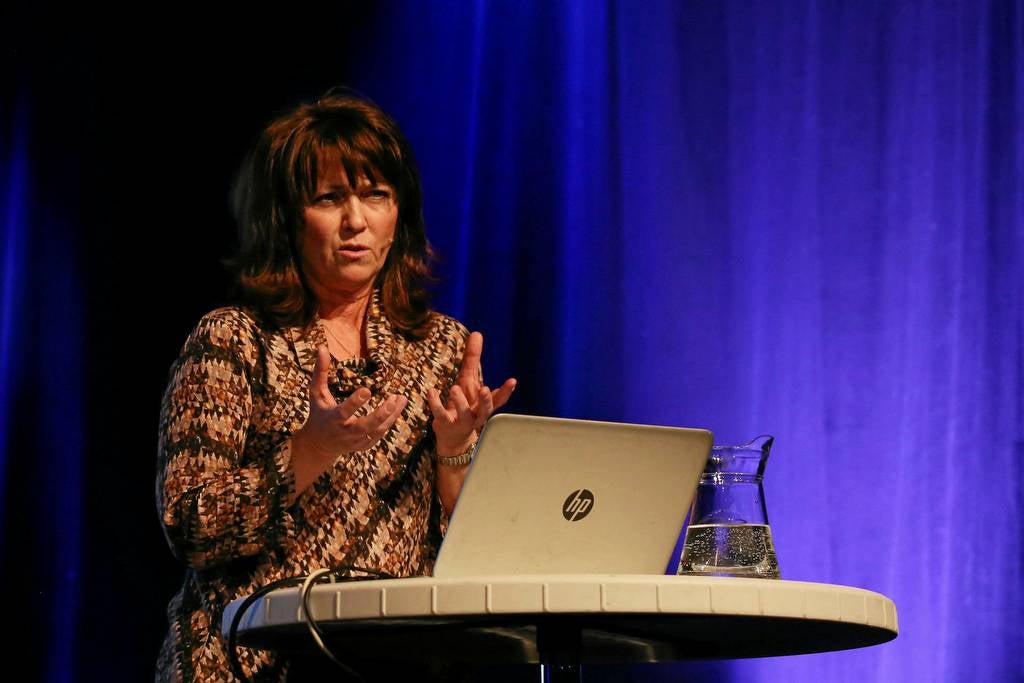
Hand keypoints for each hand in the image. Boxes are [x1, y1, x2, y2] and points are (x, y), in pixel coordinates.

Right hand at [293, 346, 407, 467]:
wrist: (318, 444)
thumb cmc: (318, 412)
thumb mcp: (316, 393)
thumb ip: (320, 371)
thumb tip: (322, 347)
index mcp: (333, 419)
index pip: (344, 411)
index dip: (355, 402)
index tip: (367, 389)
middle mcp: (345, 432)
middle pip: (365, 426)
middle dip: (380, 414)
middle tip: (394, 399)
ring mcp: (355, 441)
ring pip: (376, 431)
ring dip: (391, 416)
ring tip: (402, 398)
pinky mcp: (363, 446)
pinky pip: (379, 436)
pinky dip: (389, 423)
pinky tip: (398, 408)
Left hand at [428, 331, 515, 455]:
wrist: (452, 438)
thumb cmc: (463, 404)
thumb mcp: (468, 380)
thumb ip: (473, 358)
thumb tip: (477, 333)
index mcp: (484, 404)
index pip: (499, 399)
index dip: (506, 391)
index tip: (512, 381)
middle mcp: (476, 414)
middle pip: (485, 410)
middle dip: (486, 400)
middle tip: (484, 389)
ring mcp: (462, 421)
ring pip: (464, 414)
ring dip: (460, 402)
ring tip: (454, 388)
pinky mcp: (446, 424)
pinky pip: (441, 414)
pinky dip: (436, 404)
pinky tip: (432, 392)